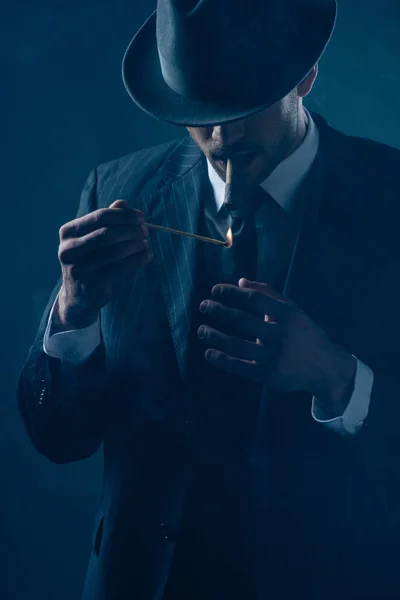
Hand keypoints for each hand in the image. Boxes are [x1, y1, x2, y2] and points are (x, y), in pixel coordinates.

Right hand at [55, 199, 152, 328]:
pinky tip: (147, 256)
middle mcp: (69, 249)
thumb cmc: (90, 261)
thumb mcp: (93, 238)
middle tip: (145, 231)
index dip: (124, 215)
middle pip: (108, 233)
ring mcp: (79, 267)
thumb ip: (106, 221)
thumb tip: (123, 203)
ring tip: (146, 244)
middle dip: (132, 230)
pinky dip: (137, 259)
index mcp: (68, 232)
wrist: (78, 297)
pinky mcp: (92, 283)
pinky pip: (121, 267)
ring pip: (115, 251)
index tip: (141, 217)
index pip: (100, 216)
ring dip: (136, 245)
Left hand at [197, 279, 355, 414]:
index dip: (231, 293)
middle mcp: (279, 335)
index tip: (215, 290)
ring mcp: (272, 356)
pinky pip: (239, 367)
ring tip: (201, 330)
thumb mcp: (293, 311)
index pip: (253, 300)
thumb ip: (269, 294)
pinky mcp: (267, 375)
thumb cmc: (305, 334)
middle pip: (242, 320)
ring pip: (237, 344)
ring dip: (215, 336)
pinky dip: (222, 360)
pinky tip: (209, 353)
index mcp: (287, 315)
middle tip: (203, 306)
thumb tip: (241, 281)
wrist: (324, 367)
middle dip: (219, 311)